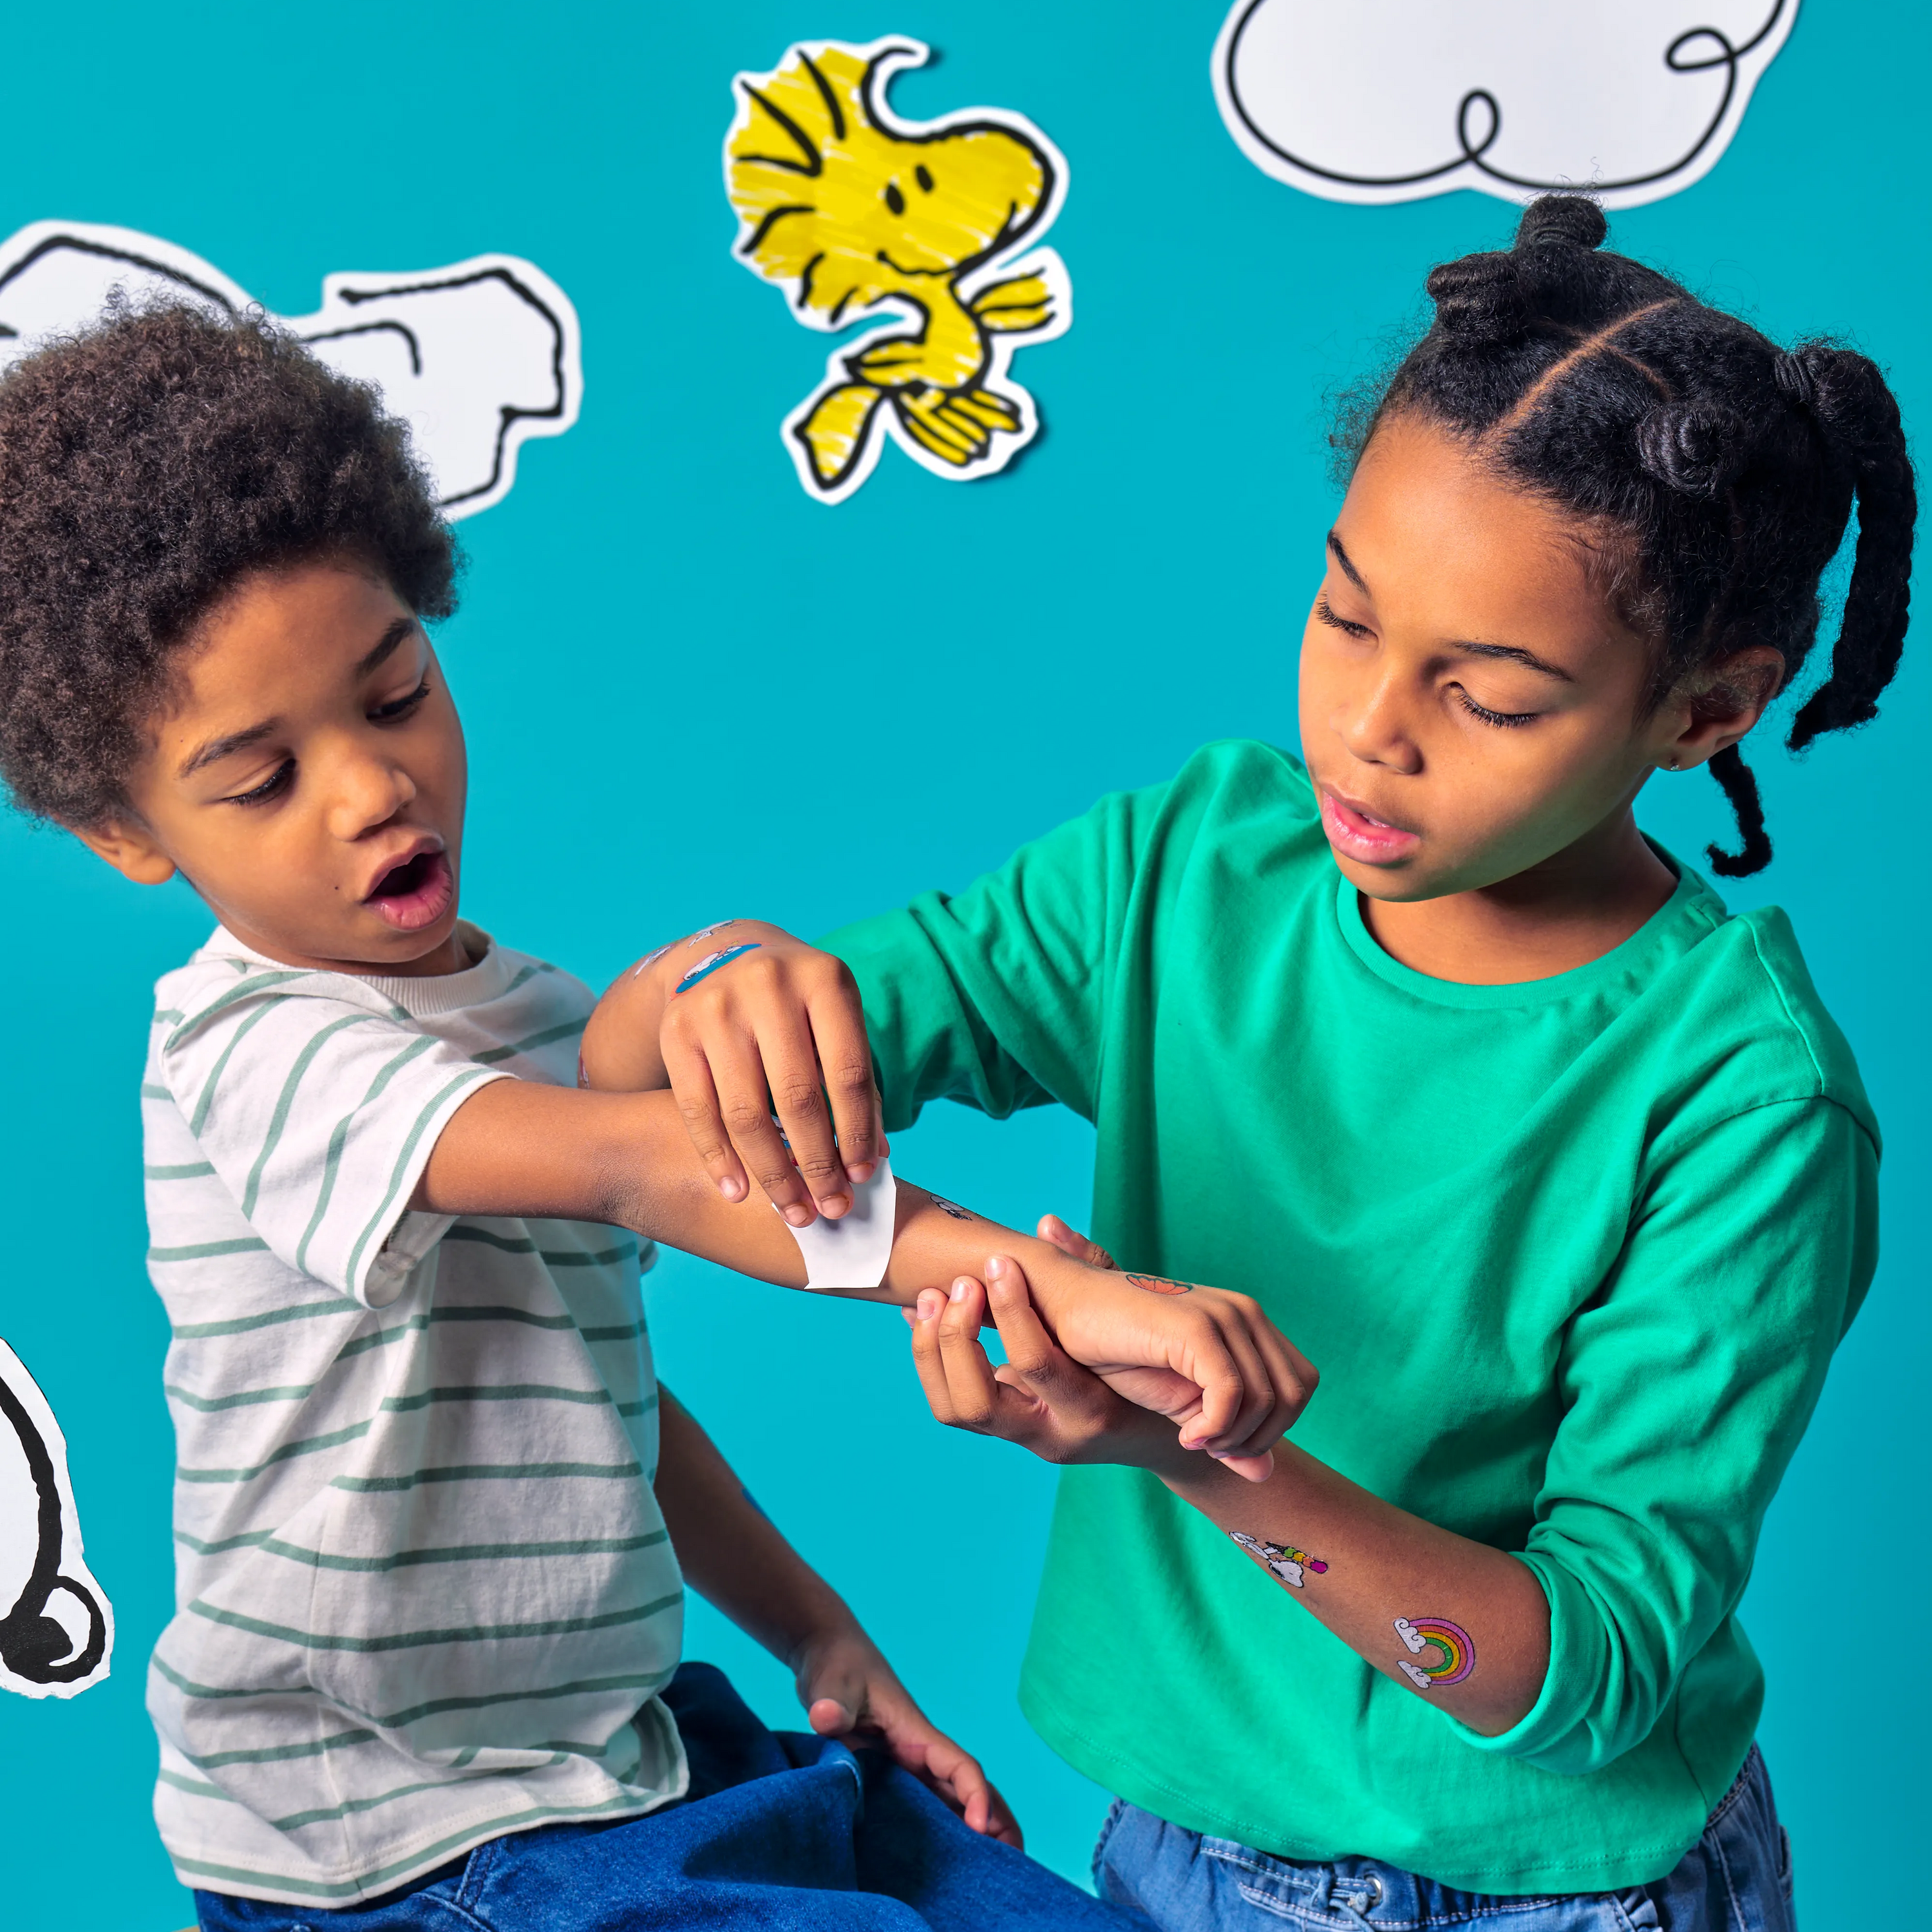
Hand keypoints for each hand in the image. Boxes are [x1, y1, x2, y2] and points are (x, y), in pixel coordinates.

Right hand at [648, 927, 884, 1224]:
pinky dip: (720, 1159)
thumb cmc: (798, 1004)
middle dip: (817, 1164)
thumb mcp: (835, 1022)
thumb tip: (870, 1160)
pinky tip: (739, 1193)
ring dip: (773, 1173)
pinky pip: (698, 1110)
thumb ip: (856, 1083)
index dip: (857, 1133)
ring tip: (794, 1211)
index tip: (862, 1177)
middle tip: (830, 1208)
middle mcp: (769, 985)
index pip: (848, 1073)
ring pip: (746, 1113)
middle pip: (797, 1098)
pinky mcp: (676, 1030)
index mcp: (824, 979)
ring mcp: (716, 1006)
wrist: (725, 956)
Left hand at [793, 1619, 1020, 1846]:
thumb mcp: (831, 1684)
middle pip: (967, 1790)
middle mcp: (919, 1753)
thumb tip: (826, 1717)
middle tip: (1011, 1865)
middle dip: (994, 1822)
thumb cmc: (835, 1666)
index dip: (976, 1796)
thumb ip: (832, 1703)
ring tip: (985, 1874)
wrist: (828, 1655)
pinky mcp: (888, 1773)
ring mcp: (906, 1764)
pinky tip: (937, 1860)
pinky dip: (939, 1830)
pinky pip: (923, 1805)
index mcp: (916, 1734)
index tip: (978, 1829)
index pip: (960, 1766)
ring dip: (971, 1832)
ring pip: (949, 1801)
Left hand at [907, 1259, 1179, 1473]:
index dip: (1011, 1309)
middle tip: (958, 1284)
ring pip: (955, 1411)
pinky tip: (919, 1314)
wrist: (1157, 1438)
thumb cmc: (1154, 1369)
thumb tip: (1045, 1223)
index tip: (998, 1262)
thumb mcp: (1137, 1322)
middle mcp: (1052, 1434)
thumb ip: (1093, 1271)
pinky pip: (952, 1403)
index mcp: (1093, 1409)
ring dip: (931, 1351)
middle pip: (977, 1403)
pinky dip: (929, 1359)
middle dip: (955, 1339)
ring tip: (931, 1296)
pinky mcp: (1004, 1430)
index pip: (1037, 1364)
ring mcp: (1023, 1439)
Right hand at [1015, 1238, 1315, 1476]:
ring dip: (1233, 1436)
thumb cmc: (1118, 1357)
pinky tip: (1184, 1434)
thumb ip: (1229, 1434)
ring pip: (1267, 1399)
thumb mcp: (1183, 1406)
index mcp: (1247, 1321)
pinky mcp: (1194, 1326)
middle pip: (1293, 1396)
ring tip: (1192, 1438)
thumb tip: (1266, 1477)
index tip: (1222, 1443)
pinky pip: (1231, 1394)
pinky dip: (1214, 1428)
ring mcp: (1222, 1314)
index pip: (1300, 1385)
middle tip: (1208, 1448)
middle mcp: (1243, 1311)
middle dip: (1257, 1438)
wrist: (1062, 1314)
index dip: (1273, 1427)